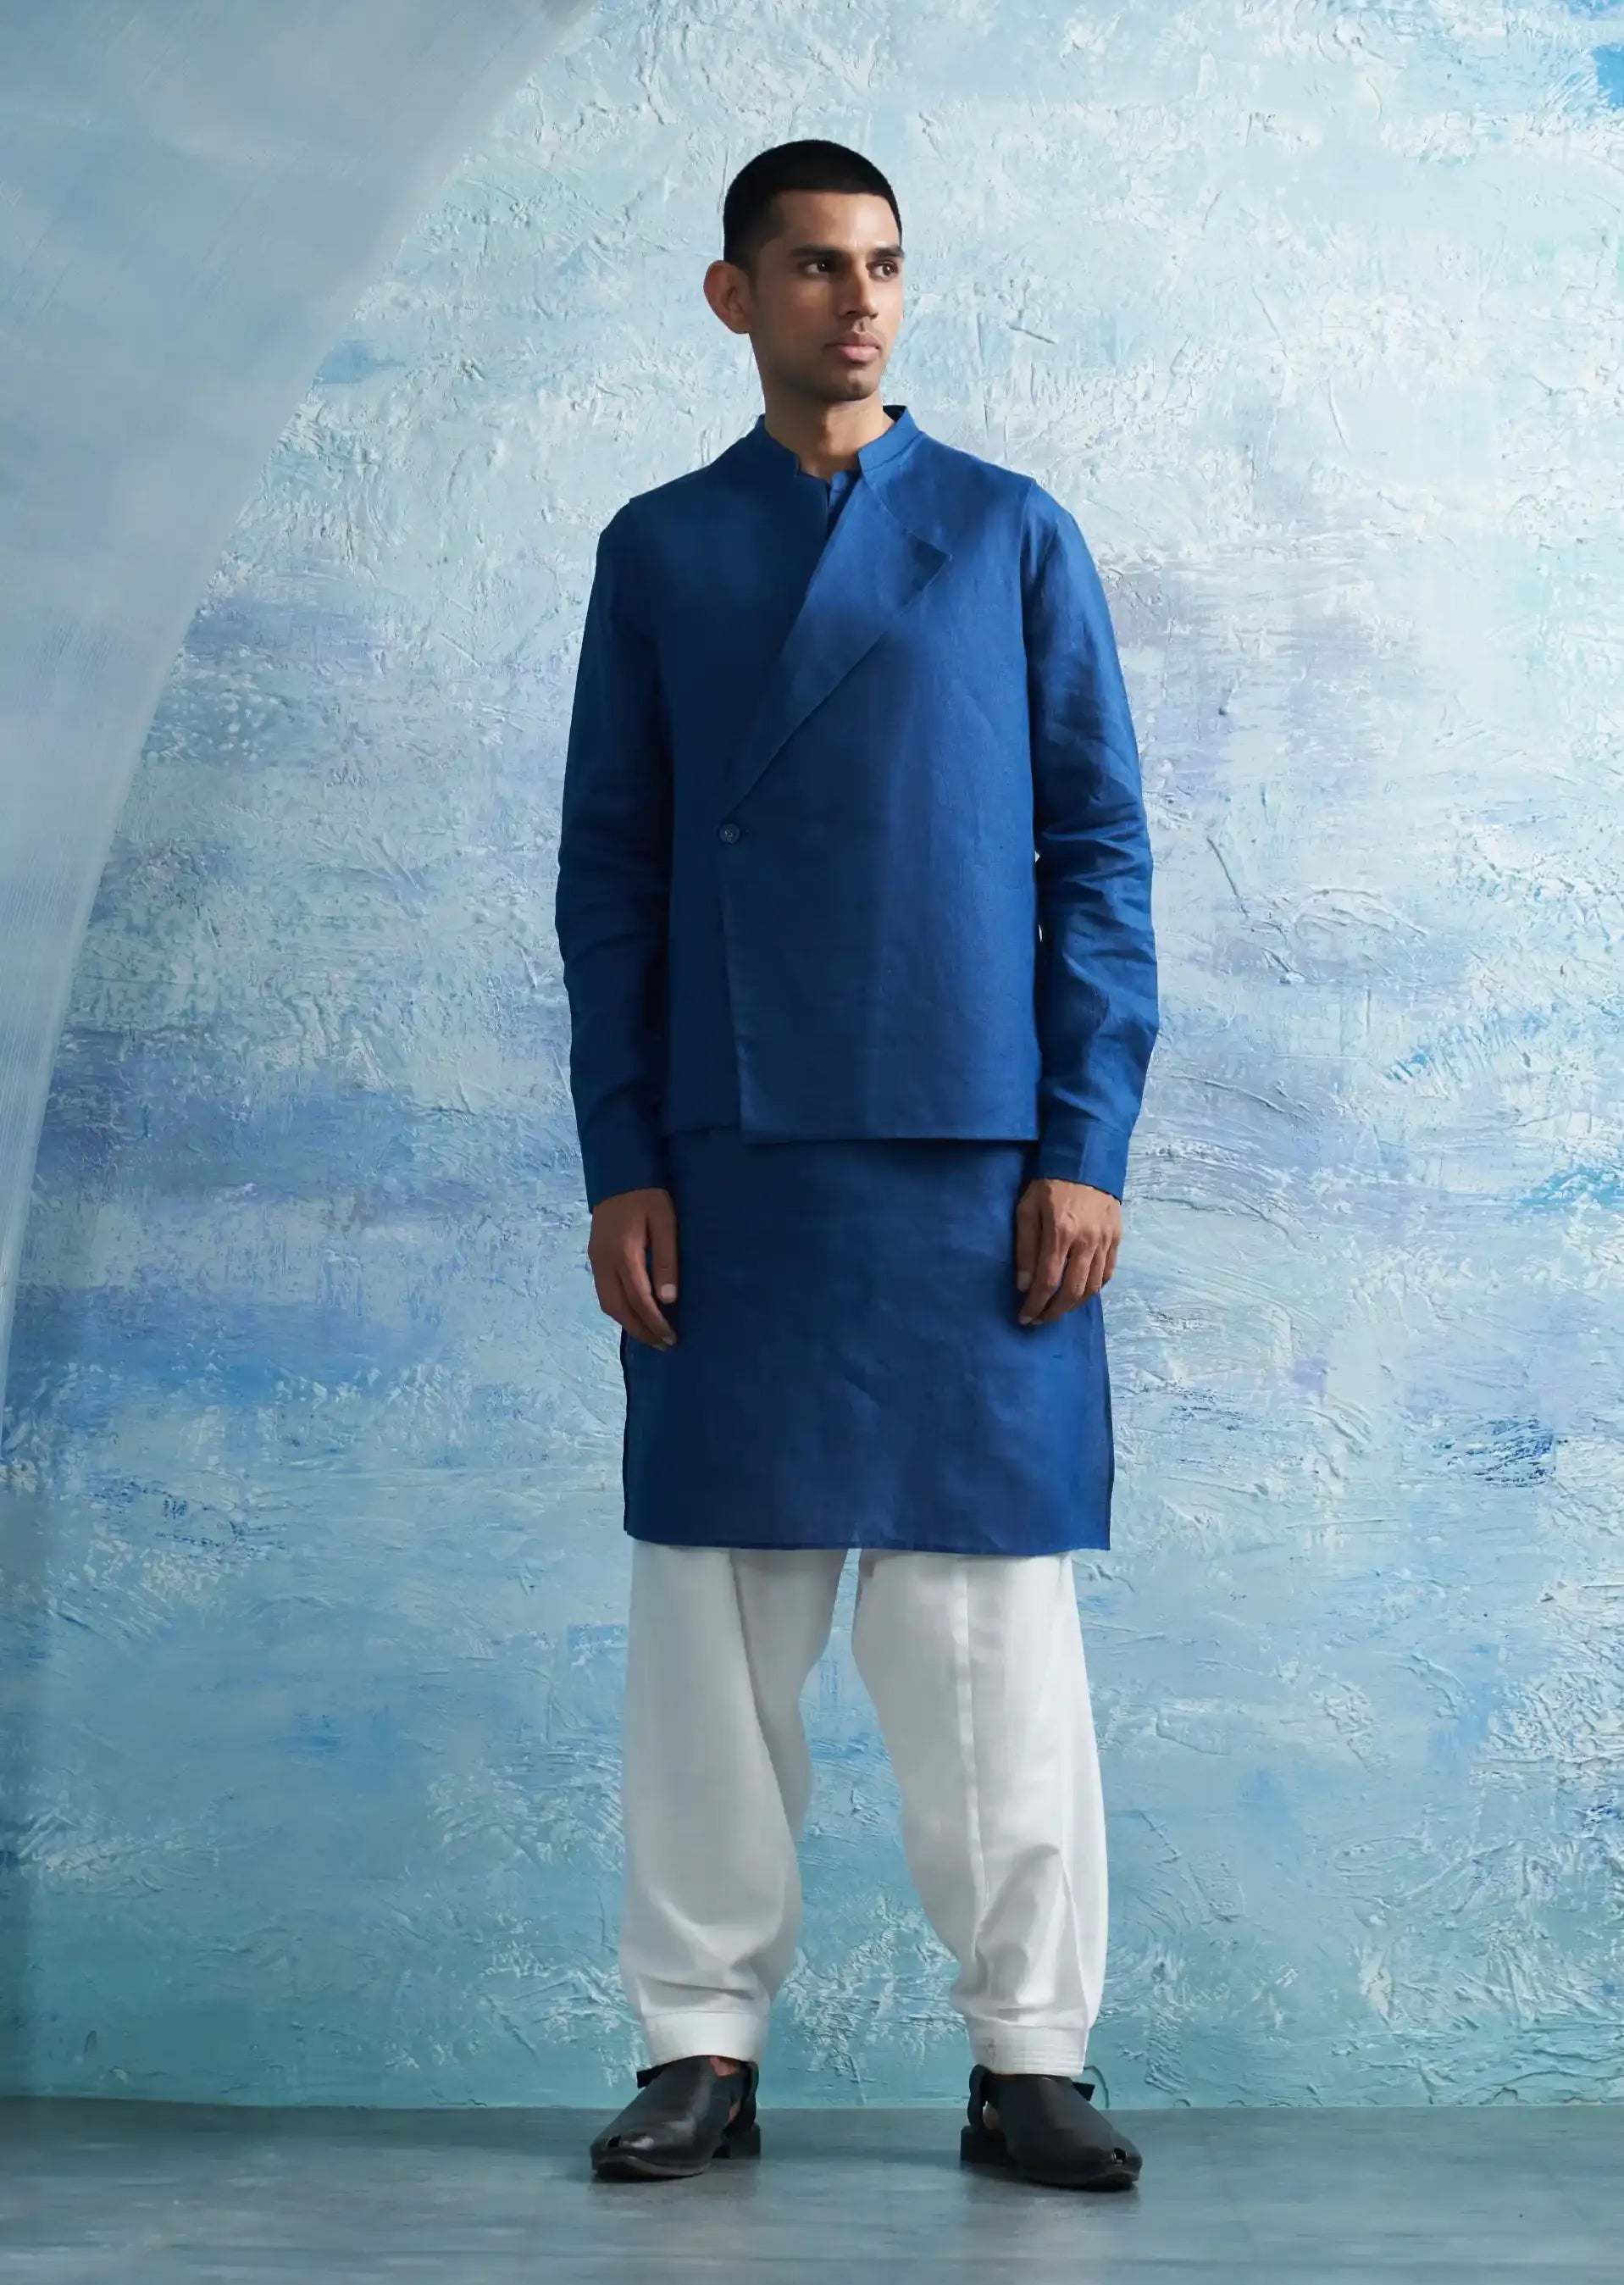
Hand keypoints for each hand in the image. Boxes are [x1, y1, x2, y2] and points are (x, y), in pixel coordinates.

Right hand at [588, 1186, 679, 1348]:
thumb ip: (666, 1261)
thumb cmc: (648, 1197)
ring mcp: (595, 1260)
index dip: (654, 1322)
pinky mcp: (594, 1257)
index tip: (671, 1337)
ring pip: (607, 1303)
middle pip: (617, 1308)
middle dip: (640, 1330)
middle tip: (662, 1344)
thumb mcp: (666, 1223)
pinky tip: (634, 1313)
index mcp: (623, 1254)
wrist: (618, 1174)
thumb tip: (668, 1299)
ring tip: (650, 1334)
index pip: (638, 1299)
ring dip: (628, 1322)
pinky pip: (604, 1292)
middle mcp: (604, 1262)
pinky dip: (619, 1309)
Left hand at [1013, 1177, 1119, 1324]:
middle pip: (1074, 1291)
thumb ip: (1025, 1248)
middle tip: (1039, 1319)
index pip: (1048, 1282)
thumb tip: (1024, 1286)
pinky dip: (1094, 1289)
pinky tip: (1080, 1293)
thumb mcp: (1027, 1209)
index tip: (1024, 1318)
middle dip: (1054, 1311)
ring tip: (1057, 1309)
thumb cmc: (1049, 1184)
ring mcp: (1106, 1241)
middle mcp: (1087, 1241)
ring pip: (1093, 1287)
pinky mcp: (1117, 1238)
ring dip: (1074, 1305)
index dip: (1036, 1305)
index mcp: (1061, 1232)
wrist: (1087, 1159)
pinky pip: (1108, 1273)